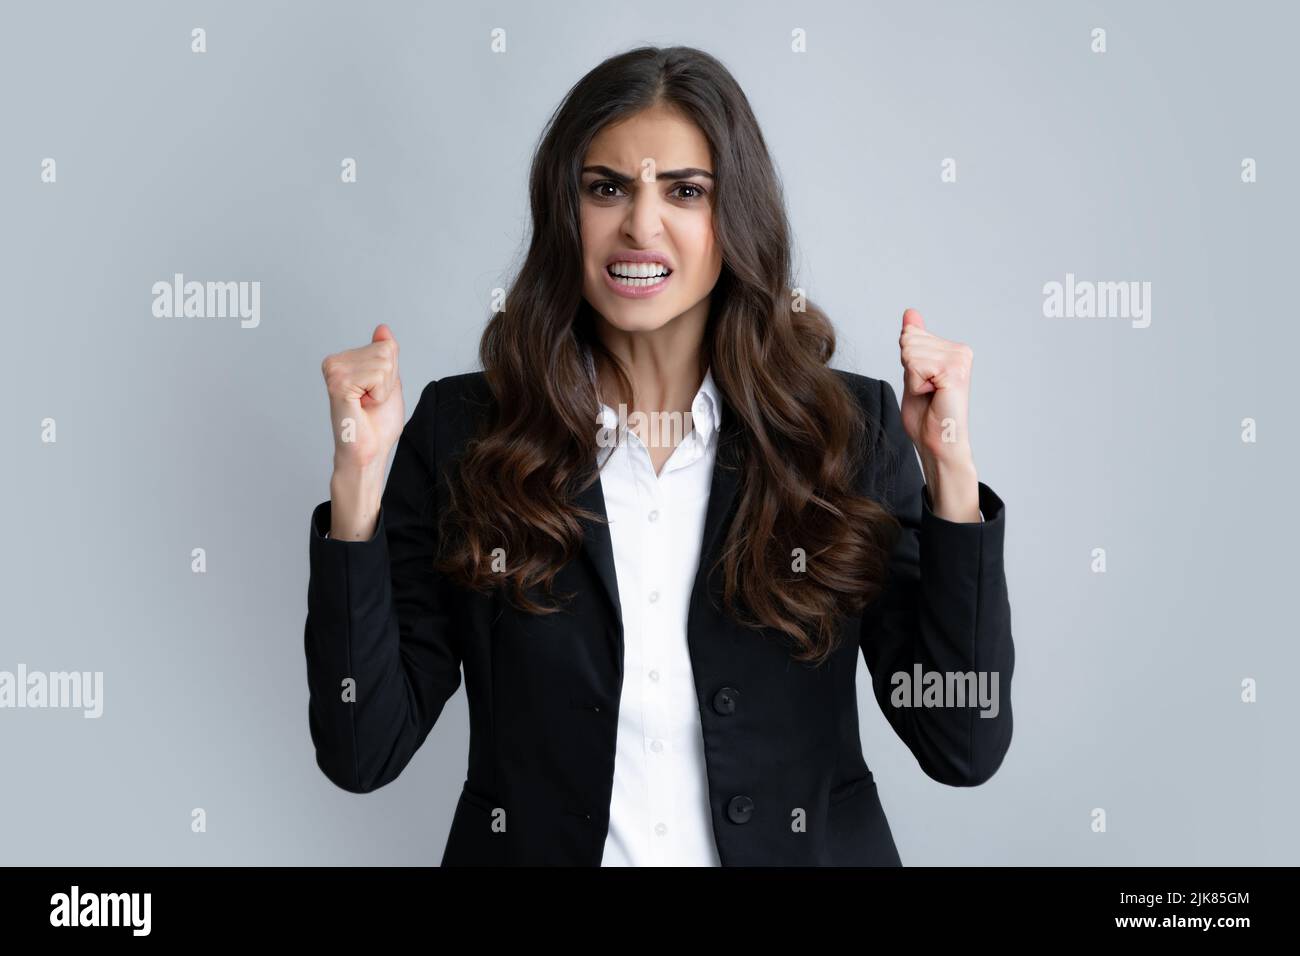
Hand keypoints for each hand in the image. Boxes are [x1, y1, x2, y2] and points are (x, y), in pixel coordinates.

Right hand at [320, 323, 405, 473]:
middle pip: (385, 351)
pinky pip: (378, 374)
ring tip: (367, 405)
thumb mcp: (389, 382)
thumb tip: (382, 329)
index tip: (376, 394)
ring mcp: (334, 371)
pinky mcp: (338, 383)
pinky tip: (363, 406)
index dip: (391, 375)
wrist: (369, 451)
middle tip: (372, 401)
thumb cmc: (377, 424)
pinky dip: (379, 394)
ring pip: (384, 362)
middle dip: (388, 381)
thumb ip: (386, 355)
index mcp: (344, 361)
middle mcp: (334, 362)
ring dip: (383, 389)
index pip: (386, 346)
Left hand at [898, 308, 972, 465]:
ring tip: (929, 395)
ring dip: (912, 379)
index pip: (910, 335)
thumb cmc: (925, 416)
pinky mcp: (955, 370)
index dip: (906, 364)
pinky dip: (915, 385)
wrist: (936, 443)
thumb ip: (914, 343)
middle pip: (908, 341)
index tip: (923, 384)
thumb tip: (910, 313)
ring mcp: (960, 359)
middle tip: (925, 391)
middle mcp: (960, 351)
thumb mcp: (912, 372)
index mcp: (953, 349)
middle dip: (908, 370)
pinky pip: (915, 365)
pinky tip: (932, 396)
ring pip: (910, 352)